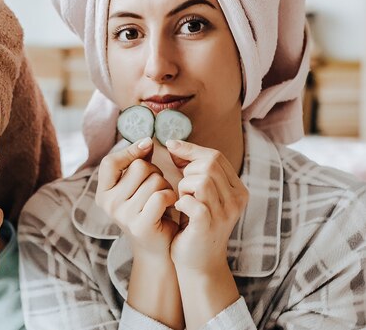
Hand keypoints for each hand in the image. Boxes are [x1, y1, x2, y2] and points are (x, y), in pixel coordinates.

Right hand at [96, 137, 178, 259]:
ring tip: (164, 199)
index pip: (109, 162)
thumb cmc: (149, 210)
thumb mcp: (137, 186)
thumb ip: (138, 163)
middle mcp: (109, 204)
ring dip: (166, 186)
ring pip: (154, 180)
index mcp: (103, 193)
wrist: (157, 248)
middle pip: (138, 167)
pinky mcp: (140, 225)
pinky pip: (161, 196)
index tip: (147, 146)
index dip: (129, 151)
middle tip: (158, 186)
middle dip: (155, 172)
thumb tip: (146, 141)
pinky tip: (171, 205)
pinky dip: (171, 197)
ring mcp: (123, 215)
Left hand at [166, 140, 248, 272]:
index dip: (191, 150)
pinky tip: (178, 209)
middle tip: (181, 186)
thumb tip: (175, 145)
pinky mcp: (208, 226)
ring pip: (201, 180)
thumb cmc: (194, 225)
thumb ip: (194, 171)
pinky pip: (193, 202)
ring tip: (181, 199)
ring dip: (183, 186)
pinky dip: (181, 202)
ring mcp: (224, 214)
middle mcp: (236, 200)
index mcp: (237, 190)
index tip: (171, 148)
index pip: (215, 156)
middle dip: (187, 169)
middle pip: (209, 164)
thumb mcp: (199, 194)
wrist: (198, 263)